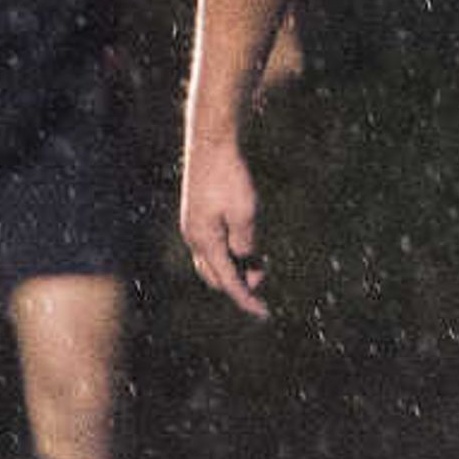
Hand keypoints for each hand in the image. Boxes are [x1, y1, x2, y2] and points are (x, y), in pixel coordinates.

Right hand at [181, 143, 270, 317]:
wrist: (211, 144)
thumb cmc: (229, 177)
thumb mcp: (245, 213)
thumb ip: (246, 244)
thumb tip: (246, 265)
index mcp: (204, 241)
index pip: (228, 281)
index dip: (247, 299)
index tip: (264, 314)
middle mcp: (194, 238)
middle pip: (215, 276)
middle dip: (238, 284)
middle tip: (263, 282)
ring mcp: (194, 227)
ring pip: (212, 261)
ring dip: (233, 269)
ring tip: (258, 266)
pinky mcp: (198, 216)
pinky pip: (213, 245)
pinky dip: (228, 254)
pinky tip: (245, 247)